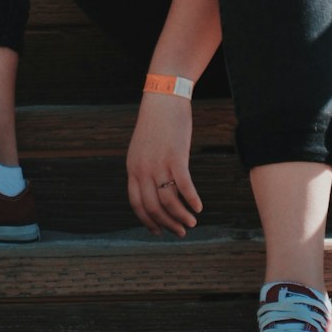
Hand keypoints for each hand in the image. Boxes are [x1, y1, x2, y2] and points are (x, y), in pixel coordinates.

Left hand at [126, 93, 202, 237]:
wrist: (163, 99)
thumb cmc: (156, 124)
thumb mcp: (142, 149)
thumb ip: (143, 169)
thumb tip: (153, 188)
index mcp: (132, 169)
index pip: (137, 204)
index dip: (148, 221)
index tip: (159, 231)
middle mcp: (142, 169)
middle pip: (154, 207)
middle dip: (168, 224)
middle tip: (181, 231)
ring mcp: (158, 164)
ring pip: (169, 201)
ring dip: (181, 216)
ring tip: (192, 222)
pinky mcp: (176, 157)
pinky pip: (184, 186)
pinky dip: (192, 200)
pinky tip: (199, 207)